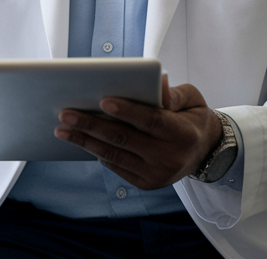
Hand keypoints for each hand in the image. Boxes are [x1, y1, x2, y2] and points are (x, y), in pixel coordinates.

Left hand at [54, 77, 222, 189]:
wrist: (204, 151)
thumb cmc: (192, 117)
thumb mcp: (192, 99)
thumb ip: (173, 93)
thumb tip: (157, 84)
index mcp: (182, 133)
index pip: (151, 121)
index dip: (127, 111)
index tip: (102, 100)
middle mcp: (169, 157)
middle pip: (125, 139)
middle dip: (92, 125)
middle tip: (66, 113)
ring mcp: (157, 174)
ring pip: (115, 156)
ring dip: (85, 142)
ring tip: (62, 129)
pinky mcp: (147, 183)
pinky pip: (117, 167)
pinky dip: (97, 153)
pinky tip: (81, 140)